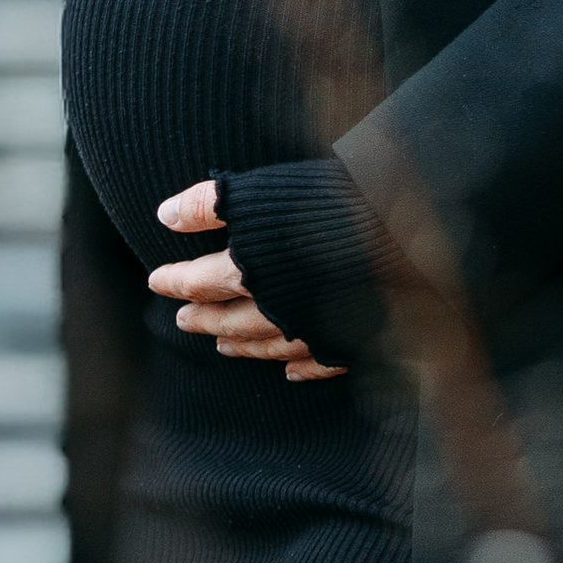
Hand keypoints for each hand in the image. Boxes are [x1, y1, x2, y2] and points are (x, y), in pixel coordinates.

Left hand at [150, 180, 343, 376]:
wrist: (405, 230)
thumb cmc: (332, 201)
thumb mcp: (262, 190)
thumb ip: (211, 203)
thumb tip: (165, 214)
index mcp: (250, 273)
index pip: (201, 282)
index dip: (176, 281)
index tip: (157, 281)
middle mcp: (275, 310)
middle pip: (229, 320)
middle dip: (203, 319)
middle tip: (182, 321)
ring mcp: (312, 331)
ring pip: (266, 345)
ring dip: (241, 346)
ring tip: (221, 347)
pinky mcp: (348, 342)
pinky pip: (316, 362)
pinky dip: (298, 367)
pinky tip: (288, 371)